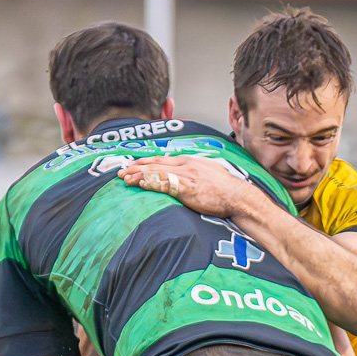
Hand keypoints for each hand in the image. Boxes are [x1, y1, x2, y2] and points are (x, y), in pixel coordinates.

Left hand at [120, 156, 258, 219]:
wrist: (236, 196)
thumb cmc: (224, 188)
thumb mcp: (206, 173)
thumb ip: (191, 171)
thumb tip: (180, 175)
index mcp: (188, 161)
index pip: (160, 159)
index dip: (143, 162)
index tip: (130, 166)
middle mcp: (185, 165)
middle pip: (154, 164)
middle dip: (135, 167)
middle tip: (120, 173)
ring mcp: (186, 175)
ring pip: (156, 172)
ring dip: (138, 175)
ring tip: (124, 179)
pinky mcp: (187, 187)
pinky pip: (165, 183)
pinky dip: (150, 182)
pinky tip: (140, 184)